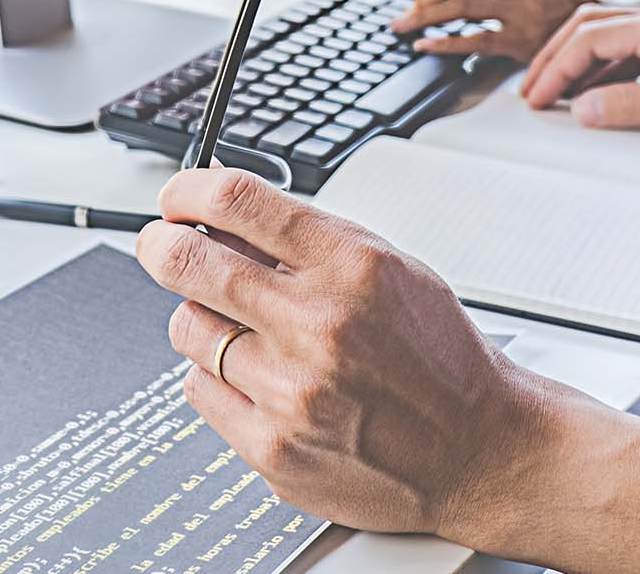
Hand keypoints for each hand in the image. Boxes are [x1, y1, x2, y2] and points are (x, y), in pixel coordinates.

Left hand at [135, 169, 570, 541]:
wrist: (478, 450)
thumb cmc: (436, 357)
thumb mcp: (389, 268)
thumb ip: (305, 240)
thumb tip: (220, 210)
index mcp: (351, 266)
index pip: (237, 201)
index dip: (187, 190)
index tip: (176, 196)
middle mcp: (318, 325)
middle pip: (189, 262)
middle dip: (161, 245)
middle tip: (161, 244)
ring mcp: (290, 391)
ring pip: (188, 328)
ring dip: (203, 319)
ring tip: (246, 330)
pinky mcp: (272, 448)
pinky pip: (198, 389)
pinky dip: (216, 377)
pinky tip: (258, 379)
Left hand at [390, 0, 599, 61]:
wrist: (611, 30)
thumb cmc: (572, 6)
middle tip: (403, 9)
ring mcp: (522, 9)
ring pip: (458, 6)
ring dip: (424, 17)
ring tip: (406, 27)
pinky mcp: (523, 40)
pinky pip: (473, 40)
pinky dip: (443, 43)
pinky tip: (426, 46)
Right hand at [522, 2, 639, 138]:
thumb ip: (634, 106)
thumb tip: (585, 108)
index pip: (592, 38)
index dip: (557, 68)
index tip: (538, 97)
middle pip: (593, 28)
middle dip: (557, 59)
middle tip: (533, 92)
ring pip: (610, 37)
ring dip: (579, 64)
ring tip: (556, 96)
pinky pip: (632, 51)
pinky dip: (605, 70)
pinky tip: (598, 95)